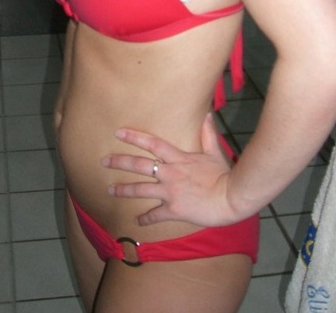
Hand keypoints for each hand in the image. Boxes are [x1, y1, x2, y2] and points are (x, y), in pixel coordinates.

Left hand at [101, 113, 236, 226]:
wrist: (232, 198)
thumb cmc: (224, 175)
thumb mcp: (215, 152)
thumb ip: (208, 134)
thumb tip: (208, 114)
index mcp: (179, 158)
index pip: (152, 144)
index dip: (134, 137)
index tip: (118, 132)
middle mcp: (170, 173)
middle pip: (140, 165)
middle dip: (120, 162)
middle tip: (103, 161)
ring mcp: (170, 192)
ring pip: (141, 190)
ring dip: (124, 190)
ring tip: (110, 189)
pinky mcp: (174, 210)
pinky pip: (155, 215)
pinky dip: (145, 219)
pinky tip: (137, 222)